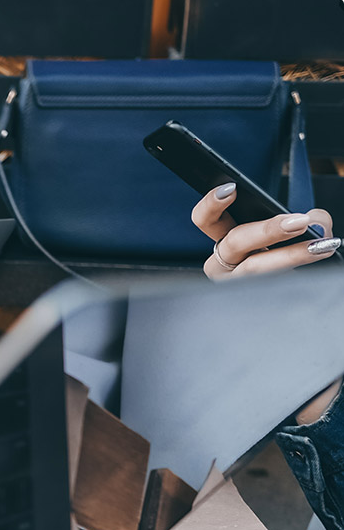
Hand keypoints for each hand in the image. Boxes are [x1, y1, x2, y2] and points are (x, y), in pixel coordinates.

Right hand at [192, 184, 342, 422]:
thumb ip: (307, 226)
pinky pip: (272, 297)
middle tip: (301, 222)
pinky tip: (322, 264)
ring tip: (323, 246)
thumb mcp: (295, 241)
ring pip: (254, 270)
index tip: (232, 189)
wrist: (292, 340)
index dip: (213, 205)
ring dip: (291, 255)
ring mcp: (239, 292)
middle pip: (234, 242)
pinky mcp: (254, 311)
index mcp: (226, 248)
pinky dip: (300, 279)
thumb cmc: (287, 277)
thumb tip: (318, 224)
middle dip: (268, 229)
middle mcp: (225, 270)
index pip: (207, 221)